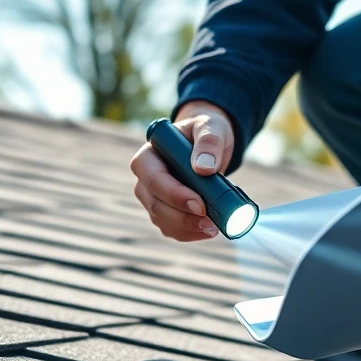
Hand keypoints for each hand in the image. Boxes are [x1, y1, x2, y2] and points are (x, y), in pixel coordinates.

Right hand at [129, 100, 235, 240]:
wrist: (209, 146)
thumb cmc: (206, 132)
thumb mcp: (211, 127)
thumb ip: (208, 141)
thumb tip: (204, 168)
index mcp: (149, 156)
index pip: (154, 179)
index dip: (174, 195)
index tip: (200, 205)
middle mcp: (145, 179)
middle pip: (155, 205)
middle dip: (183, 218)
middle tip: (211, 223)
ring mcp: (153, 198)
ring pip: (162, 221)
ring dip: (188, 229)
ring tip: (214, 228)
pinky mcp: (165, 212)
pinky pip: (172, 229)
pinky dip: (190, 233)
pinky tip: (209, 231)